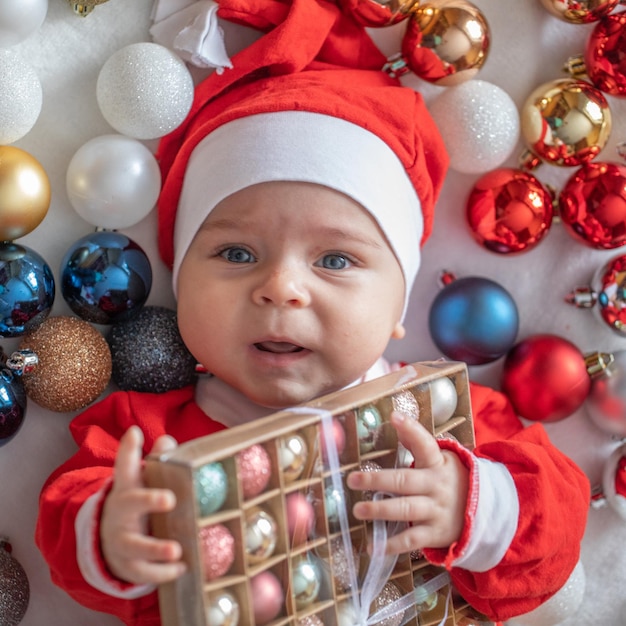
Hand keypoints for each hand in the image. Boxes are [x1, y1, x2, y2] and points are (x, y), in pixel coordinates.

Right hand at [100, 426, 185, 584]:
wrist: (108, 543)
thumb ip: (156, 461)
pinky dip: (163, 573)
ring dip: (156, 549)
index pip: (124, 465)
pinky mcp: (128, 566)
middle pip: (131, 504)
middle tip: (170, 499)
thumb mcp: (140, 483)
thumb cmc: (135, 505)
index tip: (135, 432)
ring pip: (136, 546)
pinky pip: (145, 572)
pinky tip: (182, 568)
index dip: (129, 449)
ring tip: (176, 550)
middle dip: (149, 500)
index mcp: (127, 488)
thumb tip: (168, 440)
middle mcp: (121, 513)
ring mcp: (123, 541)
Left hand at [346, 411, 468, 554]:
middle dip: (377, 480)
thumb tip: (395, 418)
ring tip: (358, 510)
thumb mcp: (439, 458)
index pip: (425, 444)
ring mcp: (436, 510)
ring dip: (380, 511)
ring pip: (406, 510)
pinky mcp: (435, 533)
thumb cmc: (449, 479)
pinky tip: (374, 546)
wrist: (484, 512)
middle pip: (404, 481)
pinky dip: (392, 545)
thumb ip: (417, 442)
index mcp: (437, 463)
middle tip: (353, 480)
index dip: (410, 430)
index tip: (394, 417)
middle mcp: (436, 486)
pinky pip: (412, 540)